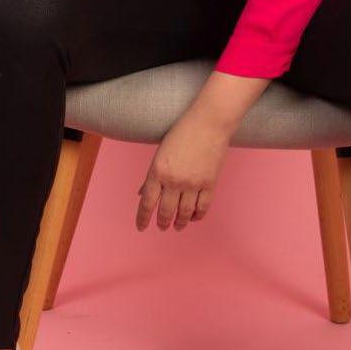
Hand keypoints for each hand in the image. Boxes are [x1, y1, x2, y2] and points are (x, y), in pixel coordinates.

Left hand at [135, 110, 230, 231]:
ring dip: (180, 222)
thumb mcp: (160, 152)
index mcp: (158, 171)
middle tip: (162, 227)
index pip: (147, 202)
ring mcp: (193, 183)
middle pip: (166, 210)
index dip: (143, 217)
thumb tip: (143, 193)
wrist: (209, 122)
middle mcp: (174, 180)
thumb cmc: (182, 132)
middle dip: (162, 222)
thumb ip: (152, 175)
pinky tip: (193, 218)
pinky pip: (202, 207)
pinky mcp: (209, 183)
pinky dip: (197, 215)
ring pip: (184, 212)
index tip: (141, 226)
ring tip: (177, 226)